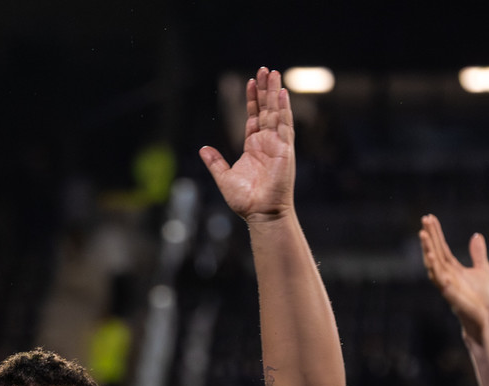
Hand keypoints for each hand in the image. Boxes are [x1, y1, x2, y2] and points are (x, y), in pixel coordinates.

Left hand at [200, 68, 295, 223]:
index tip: (250, 82)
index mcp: (254, 147)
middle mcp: (267, 142)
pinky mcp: (285, 150)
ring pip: (277, 112)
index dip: (252, 99)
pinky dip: (284, 109)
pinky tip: (283, 93)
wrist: (260, 214)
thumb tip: (203, 149)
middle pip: (267, 109)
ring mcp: (277, 145)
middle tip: (265, 69)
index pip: (254, 116)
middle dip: (265, 89)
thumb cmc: (245, 200)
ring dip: (275, 93)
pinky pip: (285, 126)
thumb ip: (215, 162)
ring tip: (273, 73)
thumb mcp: (224, 178)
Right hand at [419, 214, 488, 342]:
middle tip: (424, 219)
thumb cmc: (482, 298)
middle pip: (435, 252)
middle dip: (430, 236)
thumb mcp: (483, 270)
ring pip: (434, 265)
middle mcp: (446, 275)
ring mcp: (447, 285)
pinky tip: (432, 258)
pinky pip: (440, 281)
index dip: (436, 233)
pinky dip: (435, 270)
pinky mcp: (451, 296)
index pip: (442, 247)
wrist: (485, 318)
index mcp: (452, 269)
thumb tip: (476, 235)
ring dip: (428, 249)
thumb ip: (478, 254)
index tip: (430, 218)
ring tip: (424, 234)